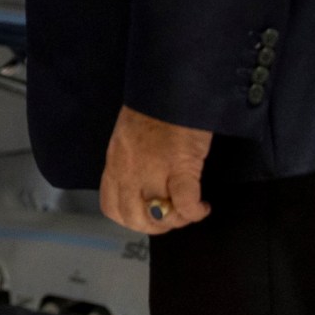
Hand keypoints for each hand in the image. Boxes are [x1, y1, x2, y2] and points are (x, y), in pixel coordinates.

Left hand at [100, 106, 213, 235]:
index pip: (111, 206)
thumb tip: (141, 190)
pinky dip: (195, 211)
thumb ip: (130, 165)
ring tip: (189, 211)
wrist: (172, 87)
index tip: (149, 217)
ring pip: (158, 215)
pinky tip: (203, 206)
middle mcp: (129, 169)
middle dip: (155, 226)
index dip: (131, 220)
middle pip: (134, 217)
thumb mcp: (129, 139)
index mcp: (116, 162)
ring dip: (176, 221)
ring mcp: (153, 168)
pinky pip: (185, 203)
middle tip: (172, 218)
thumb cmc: (154, 111)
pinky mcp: (180, 165)